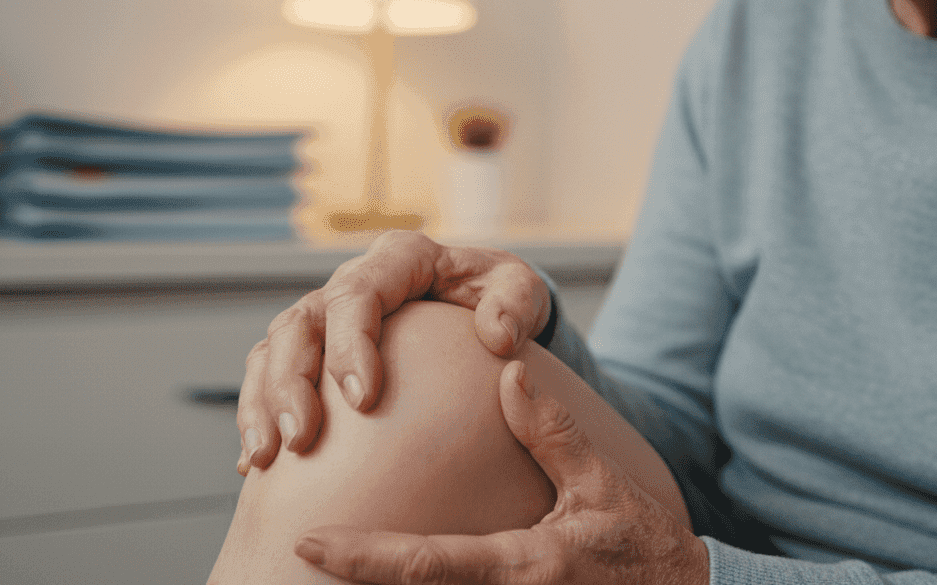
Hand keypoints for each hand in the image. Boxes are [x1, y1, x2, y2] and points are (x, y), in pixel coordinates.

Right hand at [236, 230, 552, 474]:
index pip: (359, 295)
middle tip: (301, 441)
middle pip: (301, 323)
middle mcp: (352, 283)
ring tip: (265, 458)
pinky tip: (254, 466)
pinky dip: (256, 417)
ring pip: (272, 349)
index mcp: (398, 259)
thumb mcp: (519, 290)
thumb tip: (496, 336)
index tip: (362, 399)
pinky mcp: (311, 350)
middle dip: (291, 382)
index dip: (350, 344)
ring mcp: (325, 316)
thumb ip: (515, 303)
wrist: (483, 310)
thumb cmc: (500, 298)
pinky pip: (266, 377)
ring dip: (262, 403)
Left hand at [292, 360, 708, 584]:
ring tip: (323, 575)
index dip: (363, 558)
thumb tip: (505, 372)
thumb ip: (551, 432)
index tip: (308, 542)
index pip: (428, 564)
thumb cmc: (645, 548)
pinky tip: (384, 580)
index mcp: (523, 566)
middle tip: (292, 565)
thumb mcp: (603, 484)